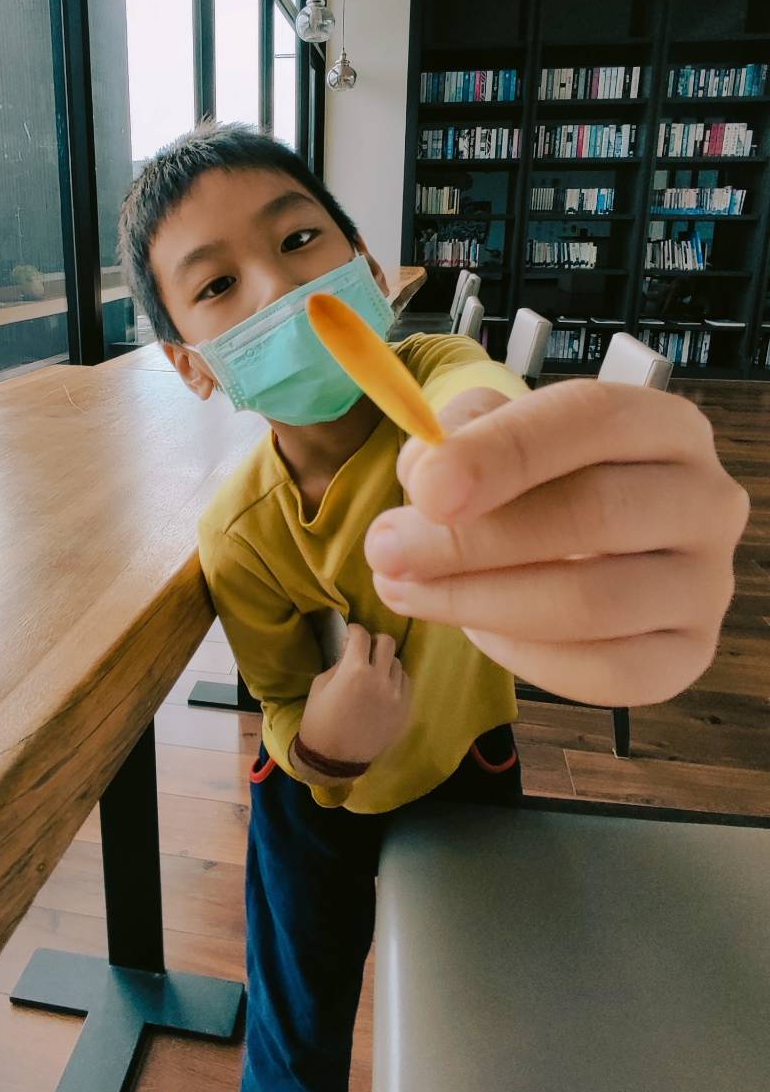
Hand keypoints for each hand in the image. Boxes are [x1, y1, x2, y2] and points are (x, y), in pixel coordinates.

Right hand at [298, 623, 411, 765]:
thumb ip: (339, 664)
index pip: (362, 635)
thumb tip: (351, 650)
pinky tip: (383, 687)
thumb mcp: (320, 685)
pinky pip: (405, 683)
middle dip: (374, 641)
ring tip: (374, 671)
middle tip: (365, 649)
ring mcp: (396, 695)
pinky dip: (394, 679)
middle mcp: (380, 679)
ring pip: (398, 663)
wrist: (334, 758)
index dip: (354, 630)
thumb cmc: (319, 720)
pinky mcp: (404, 709)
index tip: (351, 634)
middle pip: (387, 642)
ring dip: (385, 661)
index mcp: (355, 670)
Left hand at [364, 381, 749, 708]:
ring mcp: (705, 583)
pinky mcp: (688, 654)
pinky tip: (475, 627)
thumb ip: (459, 439)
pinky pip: (603, 672)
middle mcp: (705, 500)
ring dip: (478, 602)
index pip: (593, 419)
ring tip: (404, 589)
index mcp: (664, 425)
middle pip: (594, 514)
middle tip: (386, 549)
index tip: (424, 487)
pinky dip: (523, 655)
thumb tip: (425, 473)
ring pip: (592, 603)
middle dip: (472, 539)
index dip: (504, 451)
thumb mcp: (499, 436)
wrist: (591, 542)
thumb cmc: (543, 480)